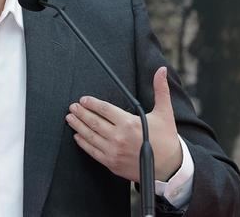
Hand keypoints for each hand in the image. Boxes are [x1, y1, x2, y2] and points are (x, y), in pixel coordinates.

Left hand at [65, 67, 181, 181]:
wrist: (169, 167)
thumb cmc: (166, 138)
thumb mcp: (165, 112)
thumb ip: (160, 90)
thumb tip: (161, 70)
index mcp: (129, 123)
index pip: (105, 109)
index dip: (92, 103)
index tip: (84, 100)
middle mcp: (119, 137)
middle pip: (94, 122)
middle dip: (81, 113)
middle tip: (72, 107)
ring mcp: (114, 151)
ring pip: (90, 136)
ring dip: (78, 126)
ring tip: (70, 118)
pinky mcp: (112, 163)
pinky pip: (93, 151)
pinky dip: (83, 143)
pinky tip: (77, 136)